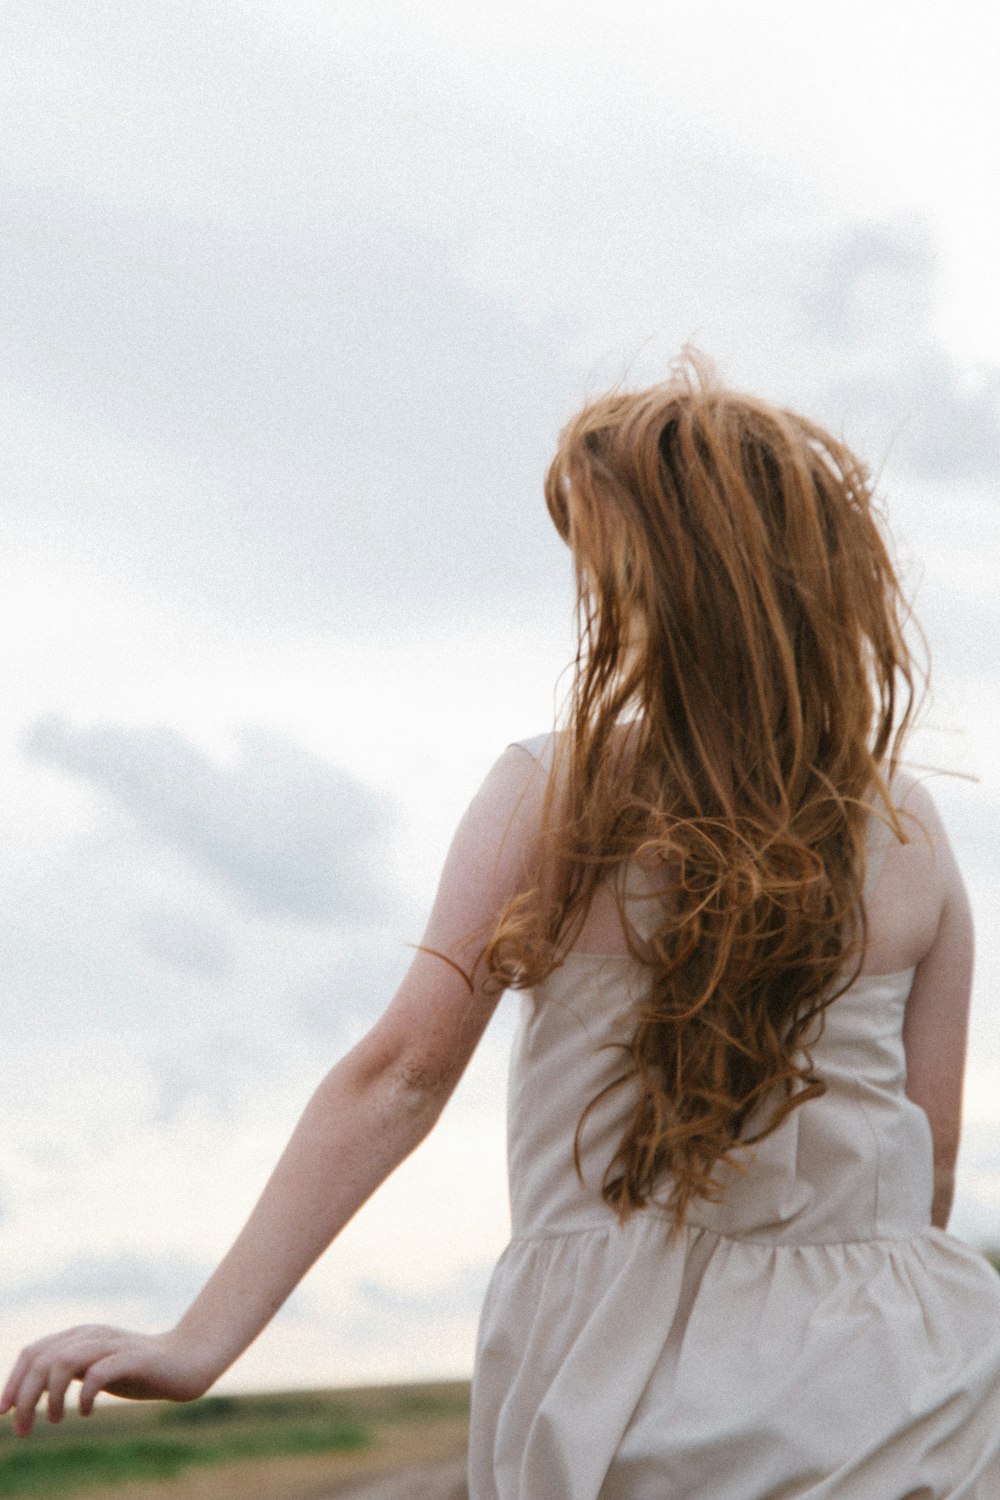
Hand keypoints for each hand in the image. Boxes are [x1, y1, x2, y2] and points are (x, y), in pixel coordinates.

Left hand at [0, 1325, 215, 1436]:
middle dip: (25, 1396)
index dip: (14, 1382)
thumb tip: (25, 1398)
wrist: (187, 1360)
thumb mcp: (95, 1370)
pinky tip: (87, 1411)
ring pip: (64, 1360)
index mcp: (81, 1336)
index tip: (4, 1413)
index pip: (34, 1351)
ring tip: (55, 1420)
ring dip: (50, 1396)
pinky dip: (85, 1394)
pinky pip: (99, 1372)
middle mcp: (93, 1335)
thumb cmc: (138, 1370)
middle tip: (23, 1429)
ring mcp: (114, 1344)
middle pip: (44, 1358)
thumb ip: (67, 1374)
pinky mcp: (134, 1358)